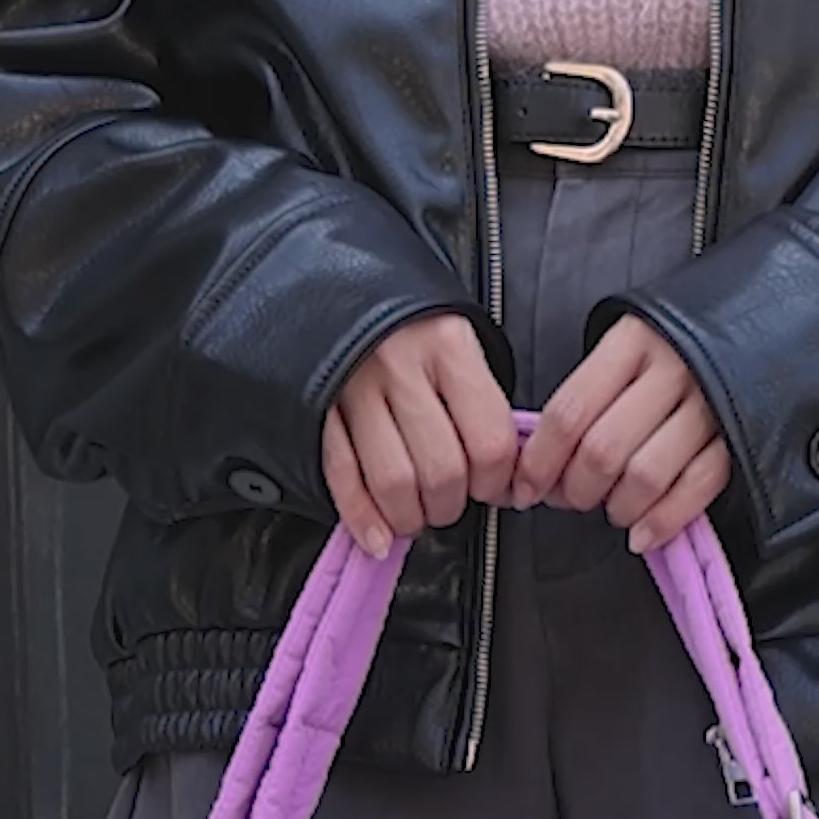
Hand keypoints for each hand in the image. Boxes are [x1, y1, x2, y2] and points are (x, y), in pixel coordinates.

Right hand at [323, 315, 518, 555]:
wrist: (334, 280)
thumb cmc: (407, 323)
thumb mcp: (456, 341)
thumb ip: (478, 400)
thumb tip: (501, 475)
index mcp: (447, 345)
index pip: (489, 441)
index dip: (495, 482)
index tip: (492, 488)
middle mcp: (399, 365)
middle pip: (441, 471)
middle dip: (450, 506)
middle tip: (449, 503)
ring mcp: (353, 388)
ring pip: (393, 482)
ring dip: (409, 517)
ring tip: (415, 515)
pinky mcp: (317, 407)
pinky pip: (342, 476)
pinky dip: (362, 517)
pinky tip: (378, 538)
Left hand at [513, 317, 730, 552]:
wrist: (759, 330)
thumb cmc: (677, 350)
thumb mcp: (627, 351)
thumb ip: (589, 396)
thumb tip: (540, 460)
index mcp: (632, 342)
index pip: (570, 412)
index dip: (540, 461)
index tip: (526, 488)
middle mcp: (672, 369)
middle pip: (603, 450)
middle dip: (577, 490)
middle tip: (572, 498)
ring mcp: (709, 405)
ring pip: (646, 475)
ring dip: (619, 507)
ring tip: (613, 510)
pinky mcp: (738, 438)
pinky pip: (696, 489)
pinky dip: (663, 522)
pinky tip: (642, 535)